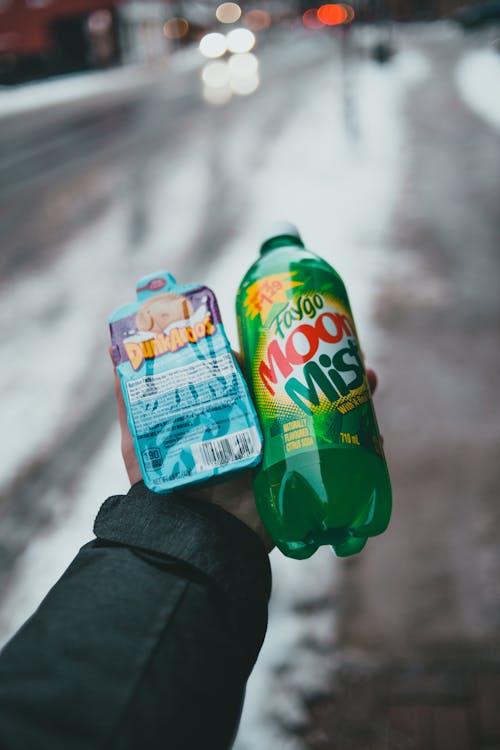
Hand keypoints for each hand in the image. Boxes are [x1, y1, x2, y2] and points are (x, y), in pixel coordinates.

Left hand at [112, 353, 377, 553]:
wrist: (200, 536)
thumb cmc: (168, 486)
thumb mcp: (142, 438)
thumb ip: (130, 398)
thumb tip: (115, 349)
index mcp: (228, 409)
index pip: (256, 368)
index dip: (276, 345)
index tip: (289, 319)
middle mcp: (259, 424)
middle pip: (296, 383)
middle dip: (320, 360)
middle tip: (338, 339)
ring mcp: (285, 445)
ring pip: (323, 408)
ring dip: (346, 385)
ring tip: (363, 370)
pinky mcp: (304, 467)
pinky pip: (338, 443)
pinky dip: (360, 425)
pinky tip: (370, 403)